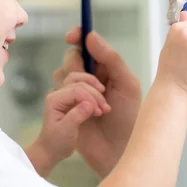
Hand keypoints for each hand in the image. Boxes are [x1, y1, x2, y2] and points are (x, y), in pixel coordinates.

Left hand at [27, 75, 110, 177]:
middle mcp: (58, 94)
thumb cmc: (57, 142)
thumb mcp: (66, 131)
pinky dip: (94, 94)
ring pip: (81, 83)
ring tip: (105, 105)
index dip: (89, 98)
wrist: (51, 149)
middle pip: (79, 84)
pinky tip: (102, 104)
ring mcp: (64, 95)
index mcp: (54, 99)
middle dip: (94, 95)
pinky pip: (84, 90)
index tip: (99, 112)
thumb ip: (76, 116)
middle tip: (105, 109)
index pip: (75, 91)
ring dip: (95, 91)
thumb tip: (89, 104)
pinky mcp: (71, 100)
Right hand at [52, 28, 141, 177]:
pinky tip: (89, 114)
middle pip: (72, 56)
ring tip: (101, 108)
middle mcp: (89, 76)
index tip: (72, 36)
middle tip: (101, 86)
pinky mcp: (65, 105)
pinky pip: (57, 90)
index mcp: (106, 67)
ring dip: (80, 87)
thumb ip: (111, 59)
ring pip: (62, 73)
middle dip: (80, 68)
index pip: (87, 44)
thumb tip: (90, 37)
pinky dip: (72, 98)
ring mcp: (76, 90)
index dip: (77, 35)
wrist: (118, 151)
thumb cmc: (129, 119)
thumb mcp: (127, 85)